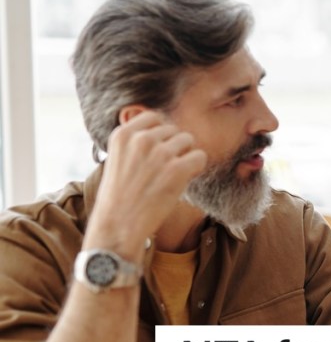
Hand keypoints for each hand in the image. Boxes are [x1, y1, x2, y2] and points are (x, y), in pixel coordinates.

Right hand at [86, 111, 206, 260]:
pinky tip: (184, 179)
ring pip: (189, 141)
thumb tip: (168, 130)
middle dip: (174, 147)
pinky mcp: (177, 169)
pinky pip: (200, 157)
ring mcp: (160, 153)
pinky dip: (196, 168)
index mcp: (123, 134)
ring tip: (171, 176)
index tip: (158, 151)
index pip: (154, 117)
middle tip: (164, 170)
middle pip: (174, 130)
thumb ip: (137, 141)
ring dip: (185, 157)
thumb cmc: (121, 194)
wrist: (119, 224)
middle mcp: (141, 139)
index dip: (161, 134)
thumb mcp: (119, 158)